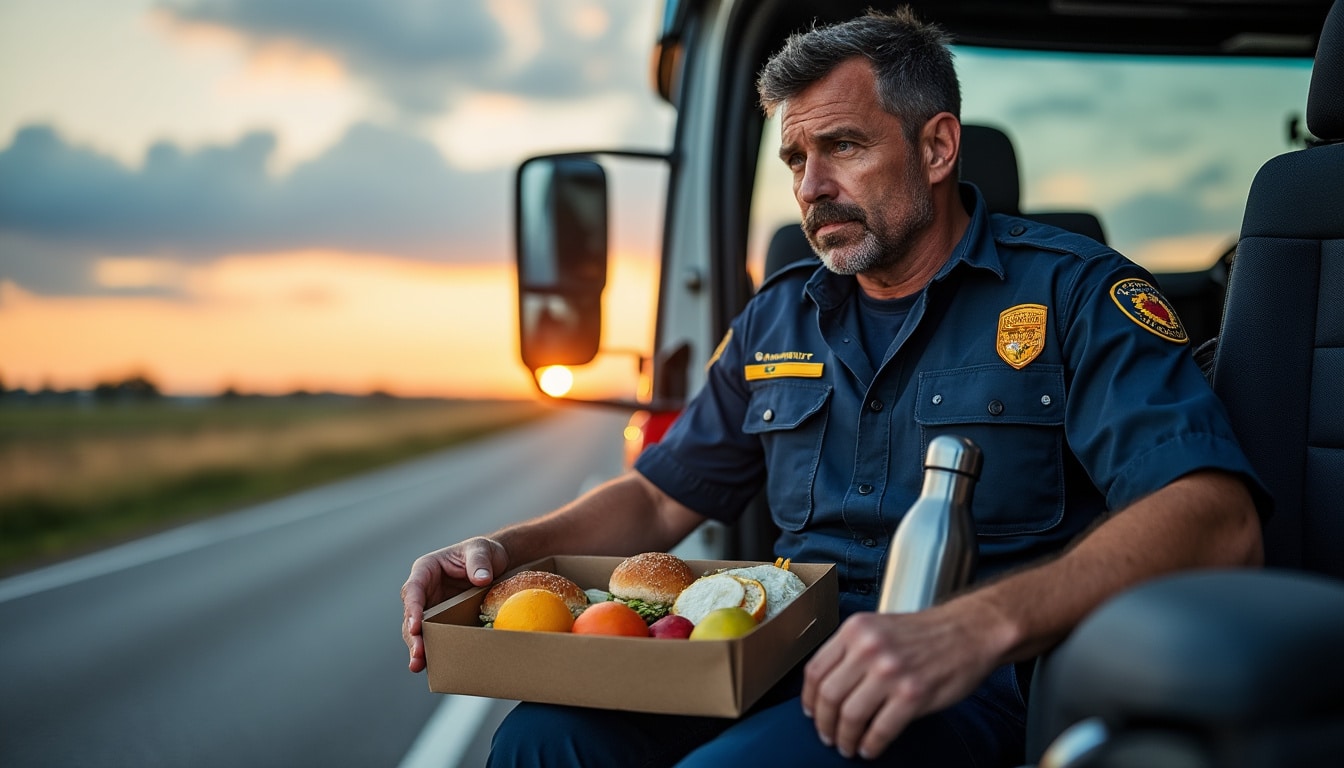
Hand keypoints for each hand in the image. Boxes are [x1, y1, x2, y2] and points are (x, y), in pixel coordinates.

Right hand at [400, 536, 507, 672]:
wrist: (495, 563)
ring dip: (418, 648)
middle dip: (412, 636)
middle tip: (417, 654)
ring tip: (418, 665)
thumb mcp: (482, 550)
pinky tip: (433, 666)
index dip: (412, 608)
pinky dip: (433, 651)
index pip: (413, 590)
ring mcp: (432, 608)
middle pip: (411, 615)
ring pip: (418, 631)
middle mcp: (424, 591)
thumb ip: (479, 562)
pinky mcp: (442, 621)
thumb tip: (481, 578)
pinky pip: (434, 637)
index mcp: (425, 570)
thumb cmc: (483, 552)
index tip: (415, 626)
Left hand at [800, 602, 1002, 759]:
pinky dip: (871, 745)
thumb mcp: (879, 627)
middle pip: (828, 696)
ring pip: (851, 716)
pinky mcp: (913, 695)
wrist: (970, 631)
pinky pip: (881, 730)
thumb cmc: (926, 632)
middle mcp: (869, 648)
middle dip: (824, 724)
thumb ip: (852, 650)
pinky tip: (870, 748)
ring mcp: (891, 672)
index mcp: (856, 630)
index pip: (815, 670)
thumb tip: (827, 686)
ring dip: (845, 738)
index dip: (808, 699)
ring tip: (847, 746)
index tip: (810, 713)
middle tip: (827, 736)